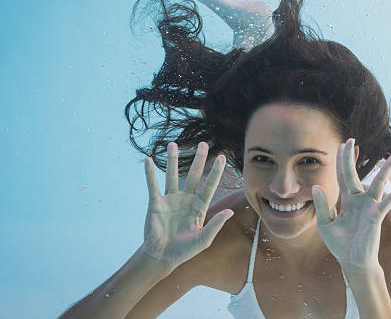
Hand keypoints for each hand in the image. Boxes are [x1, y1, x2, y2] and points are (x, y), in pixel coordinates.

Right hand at [141, 142, 233, 268]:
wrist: (162, 257)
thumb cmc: (185, 250)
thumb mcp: (203, 240)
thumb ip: (215, 225)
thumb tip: (230, 212)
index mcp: (200, 207)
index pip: (210, 185)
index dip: (216, 171)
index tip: (222, 157)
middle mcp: (186, 199)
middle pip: (194, 175)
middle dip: (199, 159)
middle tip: (203, 143)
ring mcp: (171, 200)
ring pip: (173, 175)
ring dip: (173, 160)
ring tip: (173, 144)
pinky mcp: (156, 203)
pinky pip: (153, 185)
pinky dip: (150, 173)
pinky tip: (149, 160)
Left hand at [311, 138, 390, 270]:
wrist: (352, 262)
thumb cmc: (340, 244)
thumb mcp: (325, 224)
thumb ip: (323, 205)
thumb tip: (316, 186)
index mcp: (347, 201)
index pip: (342, 176)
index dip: (341, 161)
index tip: (341, 145)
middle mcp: (359, 200)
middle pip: (354, 173)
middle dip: (351, 157)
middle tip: (351, 139)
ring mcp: (369, 206)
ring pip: (379, 182)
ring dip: (387, 167)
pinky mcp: (377, 215)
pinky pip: (389, 200)